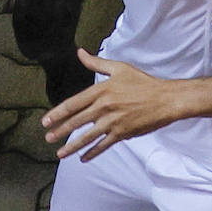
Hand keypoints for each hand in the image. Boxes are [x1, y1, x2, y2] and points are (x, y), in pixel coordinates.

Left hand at [41, 48, 179, 160]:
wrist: (166, 99)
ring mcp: (113, 122)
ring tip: (60, 153)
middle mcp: (103, 107)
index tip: (45, 121)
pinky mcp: (123, 133)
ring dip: (72, 146)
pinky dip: (92, 153)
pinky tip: (83, 158)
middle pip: (76, 121)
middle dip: (60, 131)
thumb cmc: (143, 82)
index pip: (72, 104)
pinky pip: (103, 145)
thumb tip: (80, 52)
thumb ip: (96, 63)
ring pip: (87, 137)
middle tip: (47, 138)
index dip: (57, 114)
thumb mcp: (118, 68)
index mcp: (100, 91)